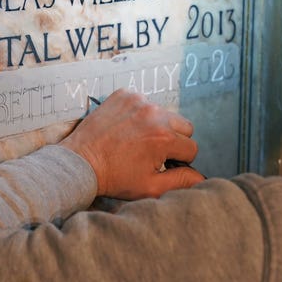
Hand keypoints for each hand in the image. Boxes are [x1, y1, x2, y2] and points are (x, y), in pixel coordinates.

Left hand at [60, 89, 203, 199]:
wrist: (80, 162)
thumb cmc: (114, 177)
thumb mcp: (150, 187)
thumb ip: (181, 181)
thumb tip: (201, 177)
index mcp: (164, 137)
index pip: (191, 147)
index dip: (179, 160)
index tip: (162, 165)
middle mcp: (154, 114)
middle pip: (184, 126)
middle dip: (173, 140)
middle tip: (152, 153)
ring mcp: (138, 101)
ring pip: (164, 113)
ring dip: (157, 126)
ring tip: (137, 141)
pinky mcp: (124, 94)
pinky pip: (144, 102)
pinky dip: (139, 114)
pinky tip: (126, 129)